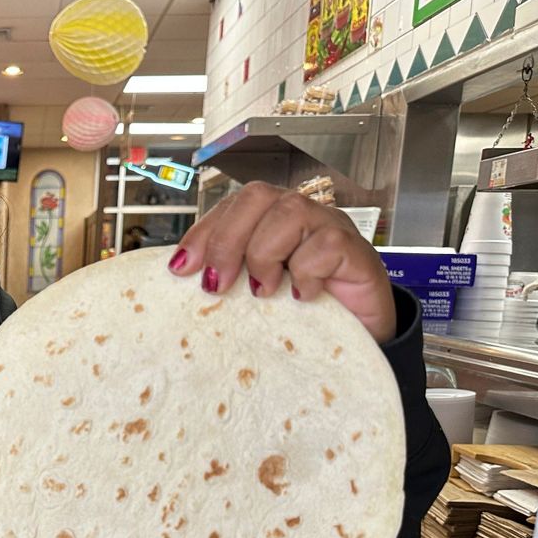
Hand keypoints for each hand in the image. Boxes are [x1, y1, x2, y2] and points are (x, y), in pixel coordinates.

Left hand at [169, 181, 396, 343]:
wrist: (357, 340)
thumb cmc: (302, 314)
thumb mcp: (255, 295)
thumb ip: (227, 277)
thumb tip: (180, 274)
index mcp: (271, 219)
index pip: (232, 206)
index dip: (203, 232)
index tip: (180, 268)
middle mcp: (300, 215)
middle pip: (256, 196)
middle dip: (227, 241)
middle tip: (218, 285)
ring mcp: (330, 227)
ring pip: (289, 212)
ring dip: (265, 254)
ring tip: (264, 291)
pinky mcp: (356, 250)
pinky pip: (326, 244)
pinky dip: (306, 272)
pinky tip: (302, 296)